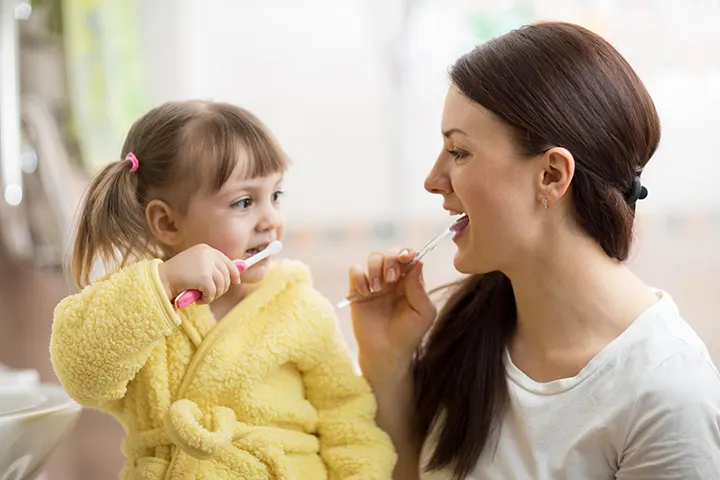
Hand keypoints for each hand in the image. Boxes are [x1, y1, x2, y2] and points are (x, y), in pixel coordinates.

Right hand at [157, 244, 240, 303]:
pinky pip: (213, 293)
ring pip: (222, 285)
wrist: (160, 279)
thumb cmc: (176, 275)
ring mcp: (207, 265)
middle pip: (227, 274)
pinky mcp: (205, 278)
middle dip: (222, 287)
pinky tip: (198, 299)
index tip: (236, 281)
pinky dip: (207, 299)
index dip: (234, 272)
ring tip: (202, 296)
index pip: (227, 261)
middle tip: (212, 294)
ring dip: (213, 295)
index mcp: (206, 249)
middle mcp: (208, 254)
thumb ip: (211, 266)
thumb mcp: (195, 264)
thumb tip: (236, 276)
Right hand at [348, 248, 436, 384]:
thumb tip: (417, 262)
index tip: (406, 257)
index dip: (407, 252)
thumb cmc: (409, 334)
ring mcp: (374, 283)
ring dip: (375, 268)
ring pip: (372, 257)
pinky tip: (366, 293)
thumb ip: (420, 288)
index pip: (408, 256)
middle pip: (389, 252)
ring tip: (378, 289)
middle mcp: (392, 279)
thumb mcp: (423, 313)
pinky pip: (354, 271)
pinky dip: (359, 277)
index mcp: (410, 280)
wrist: (387, 352)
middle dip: (390, 260)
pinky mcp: (357, 291)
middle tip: (392, 278)